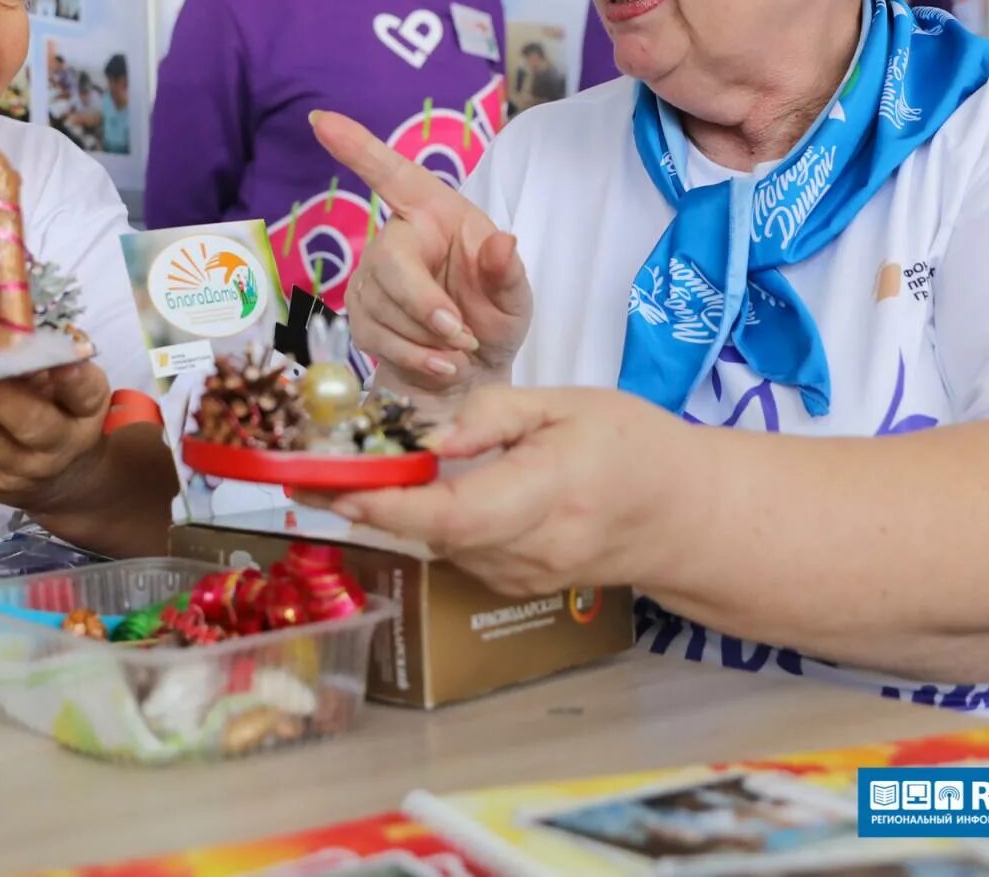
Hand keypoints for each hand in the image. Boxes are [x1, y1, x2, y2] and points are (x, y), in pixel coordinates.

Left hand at [0, 361, 111, 515]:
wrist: (62, 480)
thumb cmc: (64, 414)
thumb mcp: (74, 387)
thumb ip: (51, 362)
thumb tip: (8, 333)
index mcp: (85, 414)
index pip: (84, 394)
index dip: (72, 378)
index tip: (57, 359)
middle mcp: (56, 448)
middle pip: (28, 422)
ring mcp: (16, 472)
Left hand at [309, 386, 671, 596]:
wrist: (682, 515)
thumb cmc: (630, 445)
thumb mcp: (566, 404)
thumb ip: (491, 417)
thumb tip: (425, 440)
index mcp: (549, 494)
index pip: (455, 514)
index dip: (390, 507)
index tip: (336, 487)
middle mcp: (533, 548)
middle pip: (432, 537)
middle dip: (365, 507)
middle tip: (305, 477)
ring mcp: (524, 577)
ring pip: (437, 546)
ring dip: (388, 516)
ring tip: (339, 476)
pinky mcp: (515, 584)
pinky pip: (455, 552)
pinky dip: (423, 524)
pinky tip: (403, 494)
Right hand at [310, 111, 531, 393]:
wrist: (476, 374)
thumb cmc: (494, 318)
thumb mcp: (515, 298)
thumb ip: (507, 273)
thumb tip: (503, 243)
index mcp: (435, 214)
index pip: (394, 175)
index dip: (357, 147)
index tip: (321, 120)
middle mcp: (397, 239)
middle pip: (387, 260)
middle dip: (423, 303)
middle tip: (462, 334)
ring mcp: (371, 280)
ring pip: (383, 307)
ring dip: (428, 338)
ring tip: (462, 349)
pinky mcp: (359, 318)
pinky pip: (376, 338)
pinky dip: (415, 357)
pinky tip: (443, 365)